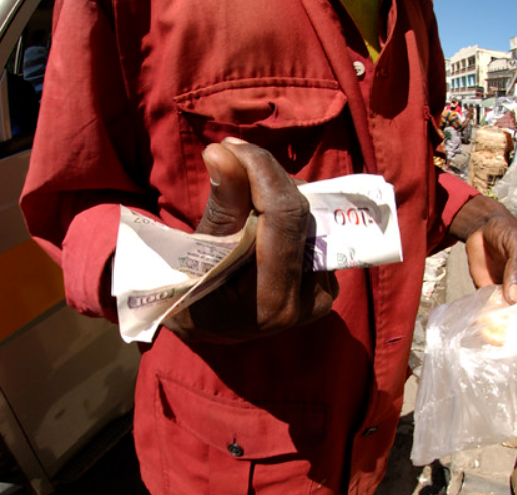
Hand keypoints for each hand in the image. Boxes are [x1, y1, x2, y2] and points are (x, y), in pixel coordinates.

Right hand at [163, 138, 337, 342]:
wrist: (208, 326)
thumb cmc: (190, 294)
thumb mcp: (194, 255)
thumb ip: (220, 207)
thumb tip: (223, 153)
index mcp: (272, 302)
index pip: (283, 218)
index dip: (261, 172)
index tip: (231, 147)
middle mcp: (307, 302)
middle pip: (300, 212)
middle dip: (266, 174)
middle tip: (230, 153)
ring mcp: (322, 293)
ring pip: (309, 214)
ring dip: (276, 187)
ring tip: (240, 180)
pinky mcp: (326, 281)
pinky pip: (311, 226)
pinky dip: (285, 206)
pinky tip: (260, 204)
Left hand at [450, 196, 516, 351]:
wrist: (484, 227)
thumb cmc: (508, 233)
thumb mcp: (516, 246)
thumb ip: (516, 269)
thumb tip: (514, 298)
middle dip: (513, 342)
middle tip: (495, 344)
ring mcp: (503, 301)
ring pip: (503, 328)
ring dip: (494, 336)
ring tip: (481, 338)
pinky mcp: (486, 298)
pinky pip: (485, 317)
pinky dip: (480, 325)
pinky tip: (472, 327)